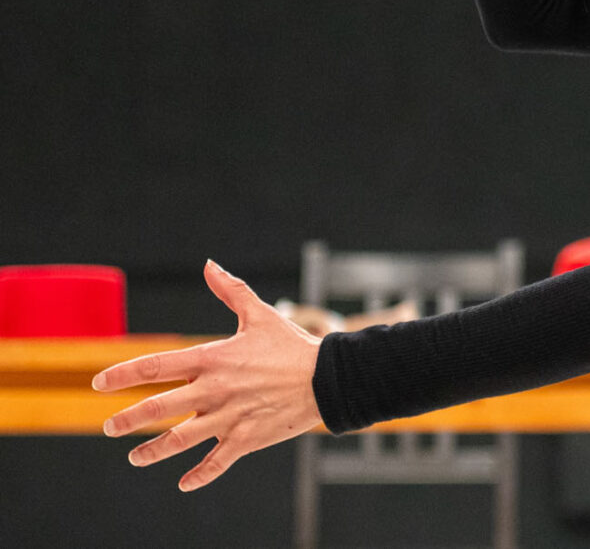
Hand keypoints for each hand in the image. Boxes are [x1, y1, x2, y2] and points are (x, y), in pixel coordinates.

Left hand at [94, 261, 324, 491]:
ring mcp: (230, 417)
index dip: (123, 374)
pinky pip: (217, 462)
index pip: (156, 366)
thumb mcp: (261, 315)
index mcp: (214, 359)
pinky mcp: (247, 438)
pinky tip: (184, 483)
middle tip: (109, 428)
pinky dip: (200, 475)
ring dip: (153, 452)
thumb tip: (209, 265)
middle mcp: (216, 389)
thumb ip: (231, 291)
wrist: (330, 377)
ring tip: (135, 458)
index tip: (99, 382)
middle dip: (128, 420)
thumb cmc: (293, 345)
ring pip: (180, 440)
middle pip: (159, 408)